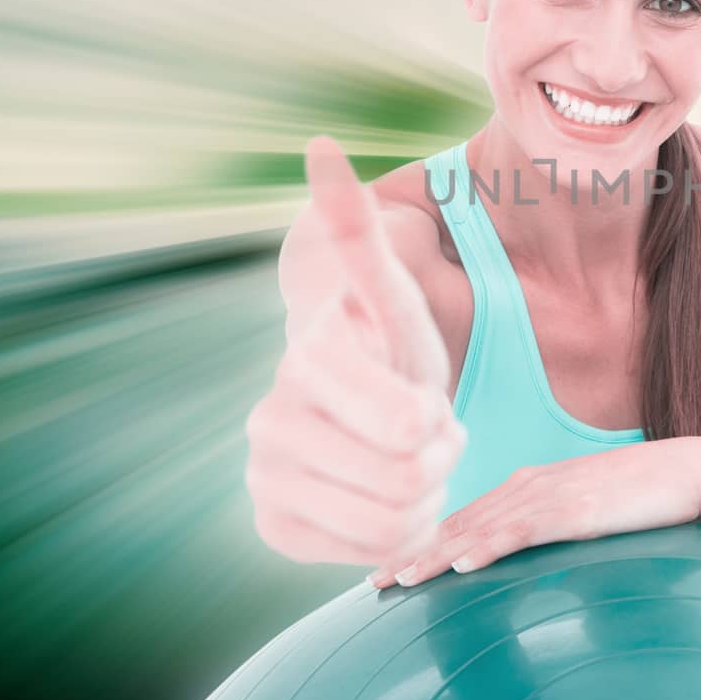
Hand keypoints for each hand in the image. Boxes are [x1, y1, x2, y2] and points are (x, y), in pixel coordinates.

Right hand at [245, 135, 464, 566]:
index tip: (423, 397)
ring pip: (392, 522)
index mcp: (310, 356)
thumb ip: (357, 230)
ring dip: (421, 496)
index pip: (409, 423)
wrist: (365, 404)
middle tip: (422, 428)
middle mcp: (270, 415)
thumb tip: (320, 145)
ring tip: (406, 460)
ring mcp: (265, 474)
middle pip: (408, 476)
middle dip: (436, 457)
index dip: (435, 419)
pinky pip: (366, 554)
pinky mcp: (274, 525)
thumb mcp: (393, 291)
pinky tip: (379, 495)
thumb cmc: (389, 345)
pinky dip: (394, 533)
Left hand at [369, 437, 700, 587]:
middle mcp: (528, 486)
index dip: (422, 541)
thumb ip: (550, 521)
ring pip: (479, 530)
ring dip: (434, 557)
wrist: (686, 471)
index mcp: (527, 484)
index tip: (388, 565)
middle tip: (373, 580)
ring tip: (400, 580)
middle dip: (412, 552)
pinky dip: (487, 548)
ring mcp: (550, 497)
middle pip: (458, 523)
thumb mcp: (583, 507)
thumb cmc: (639, 493)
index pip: (463, 516)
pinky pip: (521, 532)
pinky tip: (461, 565)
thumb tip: (525, 550)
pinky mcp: (574, 512)